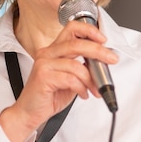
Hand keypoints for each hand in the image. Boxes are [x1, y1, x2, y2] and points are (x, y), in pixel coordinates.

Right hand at [0, 20, 118, 141]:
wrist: (29, 112)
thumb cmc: (48, 95)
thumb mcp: (69, 77)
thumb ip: (81, 67)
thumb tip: (102, 63)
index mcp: (53, 49)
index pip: (71, 29)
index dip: (89, 31)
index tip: (103, 40)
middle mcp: (47, 53)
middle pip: (77, 43)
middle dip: (98, 51)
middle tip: (111, 59)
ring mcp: (44, 64)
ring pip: (76, 64)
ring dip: (91, 79)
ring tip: (95, 89)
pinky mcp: (43, 77)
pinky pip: (71, 79)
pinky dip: (81, 88)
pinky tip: (82, 94)